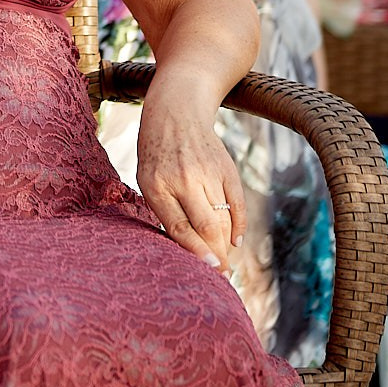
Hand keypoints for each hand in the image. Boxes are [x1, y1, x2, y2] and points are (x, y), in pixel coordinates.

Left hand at [135, 87, 243, 273]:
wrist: (176, 112)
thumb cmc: (158, 154)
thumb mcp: (149, 179)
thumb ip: (165, 210)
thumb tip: (190, 248)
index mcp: (156, 184)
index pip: (177, 227)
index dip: (194, 252)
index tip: (207, 270)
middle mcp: (183, 179)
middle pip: (206, 226)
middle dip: (215, 255)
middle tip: (219, 274)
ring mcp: (207, 172)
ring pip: (223, 218)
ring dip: (226, 245)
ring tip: (224, 262)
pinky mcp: (227, 168)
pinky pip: (237, 203)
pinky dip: (239, 225)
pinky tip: (235, 241)